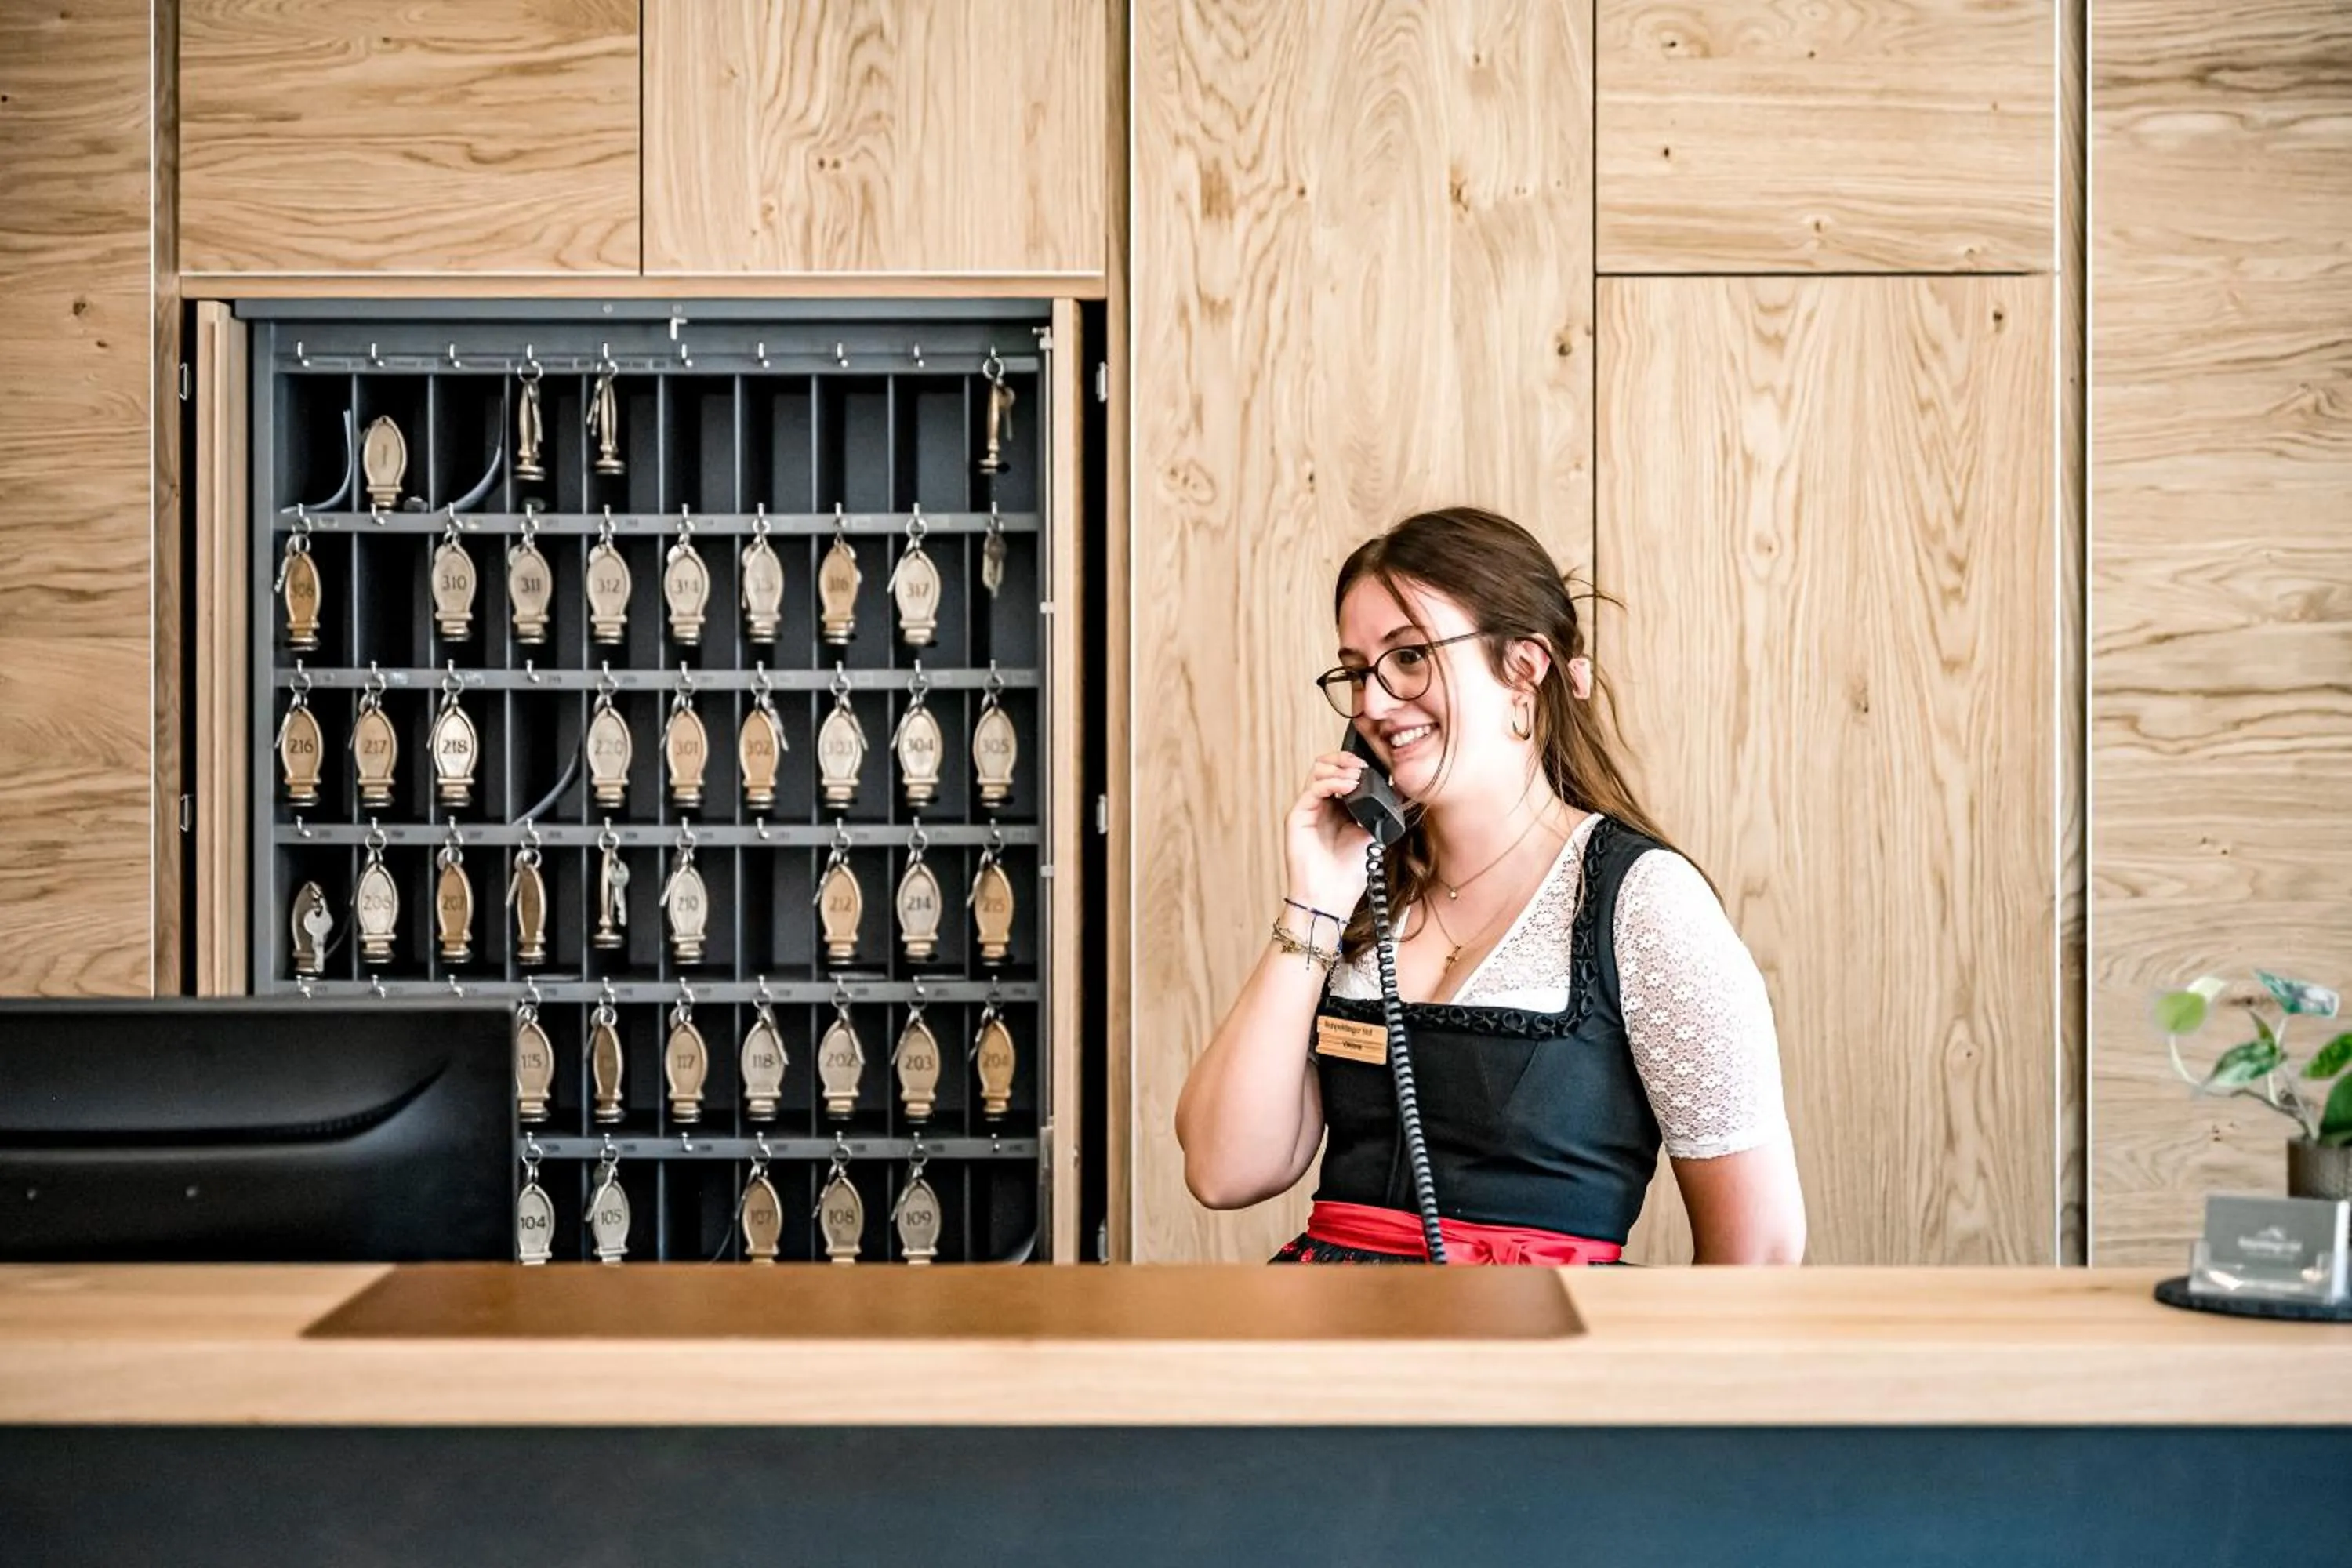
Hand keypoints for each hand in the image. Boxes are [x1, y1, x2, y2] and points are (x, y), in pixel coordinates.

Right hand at [1284, 751, 1373, 917]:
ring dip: (1339, 767)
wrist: (1332, 897)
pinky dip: (1332, 782)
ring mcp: (1307, 809)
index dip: (1354, 764)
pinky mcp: (1297, 816)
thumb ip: (1379, 811)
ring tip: (1358, 775)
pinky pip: (1312, 788)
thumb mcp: (1371, 834)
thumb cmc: (1348, 873)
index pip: (1339, 772)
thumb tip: (1399, 790)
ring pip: (1316, 771)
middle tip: (1363, 765)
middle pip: (1325, 766)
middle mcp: (1320, 806)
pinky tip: (1349, 785)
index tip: (1373, 765)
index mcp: (1336, 808)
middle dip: (1345, 759)